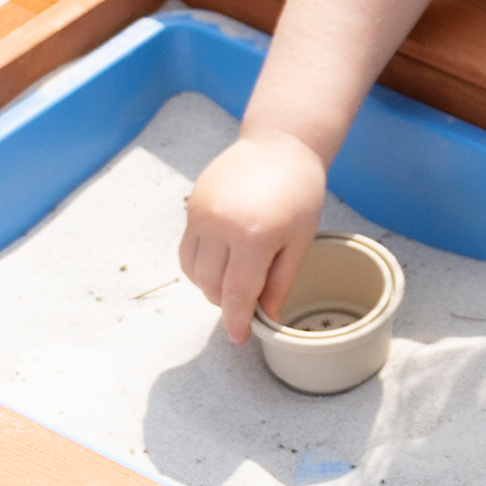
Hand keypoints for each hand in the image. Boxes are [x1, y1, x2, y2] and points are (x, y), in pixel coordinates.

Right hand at [181, 129, 328, 342]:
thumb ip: (280, 282)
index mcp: (253, 237)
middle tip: (247, 305)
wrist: (278, 146)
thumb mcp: (299, 241)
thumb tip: (266, 317)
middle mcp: (220, 227)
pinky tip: (221, 265)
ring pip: (194, 272)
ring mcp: (200, 216)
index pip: (236, 294)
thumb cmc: (299, 193)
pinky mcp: (191, 208)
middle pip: (212, 287)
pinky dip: (200, 267)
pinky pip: (187, 251)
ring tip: (235, 283)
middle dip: (227, 304)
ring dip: (211, 288)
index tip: (239, 338)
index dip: (236, 321)